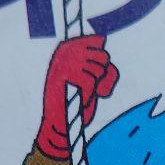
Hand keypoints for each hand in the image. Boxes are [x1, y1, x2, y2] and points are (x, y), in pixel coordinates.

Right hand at [37, 36, 118, 158]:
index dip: (102, 61)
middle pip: (104, 55)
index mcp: (67, 47)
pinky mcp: (71, 77)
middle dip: (102, 74)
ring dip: (99, 85)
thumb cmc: (76, 100)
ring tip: (85, 93)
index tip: (94, 74)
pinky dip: (95, 94)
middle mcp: (66, 52)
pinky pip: (96, 81)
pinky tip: (84, 99)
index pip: (98, 40)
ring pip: (102, 68)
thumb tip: (103, 42)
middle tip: (89, 87)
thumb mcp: (89, 76)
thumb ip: (98, 58)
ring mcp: (68, 63)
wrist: (60, 124)